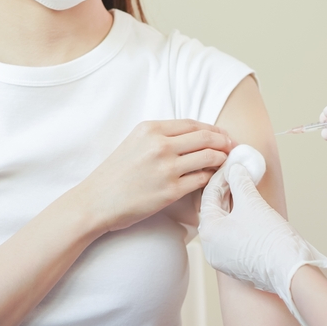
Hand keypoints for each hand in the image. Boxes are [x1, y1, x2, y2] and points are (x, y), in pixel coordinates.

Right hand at [78, 120, 231, 233]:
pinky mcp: (170, 191)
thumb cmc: (114, 174)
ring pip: (208, 157)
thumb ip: (159, 136)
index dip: (212, 129)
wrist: (95, 201)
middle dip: (223, 142)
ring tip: (225, 163)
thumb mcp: (134, 142)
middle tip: (231, 148)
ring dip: (221, 159)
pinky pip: (201, 179)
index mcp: (150, 129)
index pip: (192, 124)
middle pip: (205, 137)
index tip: (222, 135)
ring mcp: (166, 168)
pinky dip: (211, 177)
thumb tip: (191, 136)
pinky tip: (212, 179)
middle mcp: (159, 145)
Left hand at [199, 165, 326, 325]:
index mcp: (208, 232)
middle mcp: (211, 248)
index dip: (222, 176)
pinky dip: (239, 220)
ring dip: (234, 204)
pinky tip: (251, 209)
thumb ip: (240, 181)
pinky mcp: (237, 264)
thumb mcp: (252, 202)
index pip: (209, 195)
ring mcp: (223, 258)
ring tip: (246, 187)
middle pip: (216, 210)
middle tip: (239, 173)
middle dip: (228, 190)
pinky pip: (233, 236)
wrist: (291, 270)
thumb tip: (235, 169)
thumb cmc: (270, 239)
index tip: (232, 164)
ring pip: (225, 223)